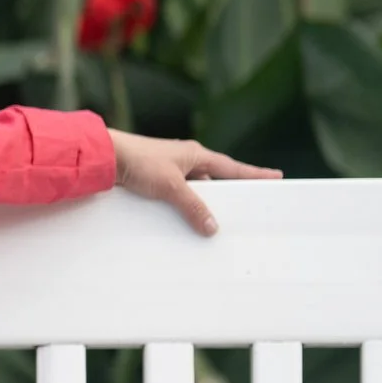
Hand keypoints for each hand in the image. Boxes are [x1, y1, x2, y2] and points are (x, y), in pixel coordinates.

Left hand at [108, 131, 280, 235]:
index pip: (233, 168)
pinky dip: (183, 207)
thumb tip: (213, 227)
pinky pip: (177, 196)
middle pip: (216, 180)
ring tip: (212, 223)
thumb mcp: (171, 187)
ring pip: (195, 190)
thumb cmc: (138, 162)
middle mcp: (186, 160)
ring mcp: (170, 170)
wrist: (105, 156)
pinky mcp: (154, 180)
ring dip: (201, 204)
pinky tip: (182, 221)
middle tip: (246, 208)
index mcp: (197, 155)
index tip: (276, 176)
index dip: (255, 174)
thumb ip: (193, 207)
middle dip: (229, 194)